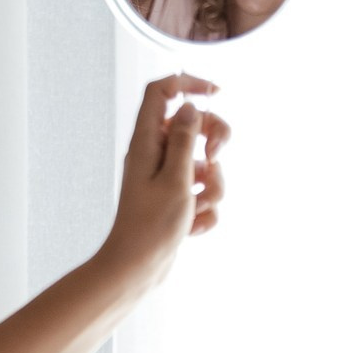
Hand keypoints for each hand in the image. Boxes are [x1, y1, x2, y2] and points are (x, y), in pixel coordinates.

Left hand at [96, 74, 227, 292]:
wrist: (138, 269)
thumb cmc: (151, 226)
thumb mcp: (175, 178)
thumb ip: (184, 140)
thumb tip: (189, 106)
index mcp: (147, 142)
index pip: (162, 92)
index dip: (188, 83)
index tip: (216, 93)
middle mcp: (155, 155)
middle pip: (193, 124)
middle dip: (214, 140)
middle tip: (215, 159)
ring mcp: (166, 177)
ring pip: (204, 162)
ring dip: (213, 185)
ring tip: (199, 206)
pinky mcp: (175, 199)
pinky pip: (203, 191)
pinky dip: (205, 209)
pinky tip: (194, 227)